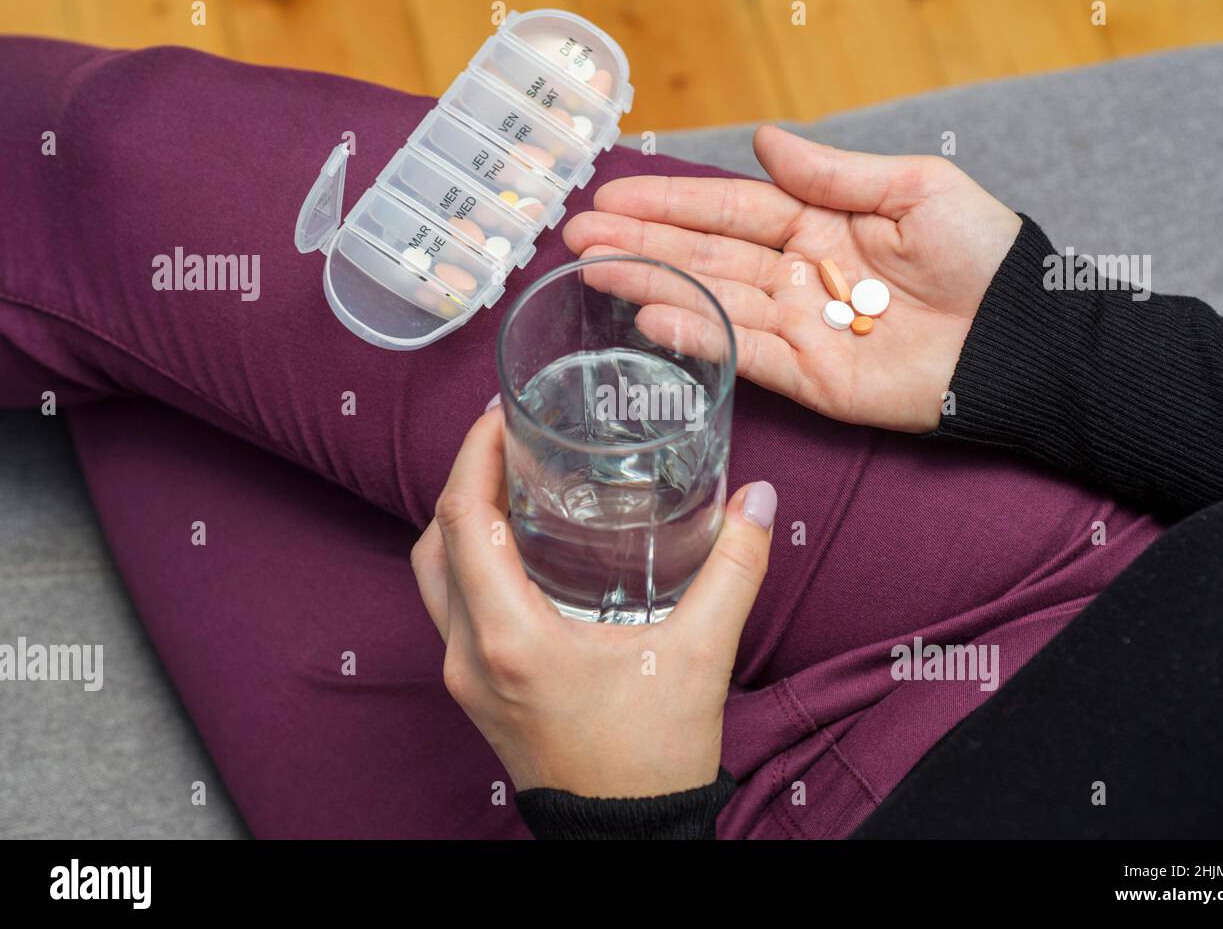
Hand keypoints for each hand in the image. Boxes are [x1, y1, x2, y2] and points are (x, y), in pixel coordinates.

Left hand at [410, 402, 777, 797]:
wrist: (626, 837)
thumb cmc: (652, 759)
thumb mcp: (700, 657)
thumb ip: (733, 570)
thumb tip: (757, 501)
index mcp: (511, 638)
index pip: (465, 521)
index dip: (474, 456)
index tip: (500, 415)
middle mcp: (470, 654)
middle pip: (436, 541)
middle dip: (464, 479)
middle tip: (506, 439)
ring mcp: (465, 677)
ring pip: (434, 578)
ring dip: (461, 523)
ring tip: (511, 483)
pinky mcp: (475, 691)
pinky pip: (450, 609)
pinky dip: (469, 563)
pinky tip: (519, 548)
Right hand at [564, 125, 1022, 432]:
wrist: (1022, 339)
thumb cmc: (985, 255)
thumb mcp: (914, 189)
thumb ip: (832, 173)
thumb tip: (766, 142)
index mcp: (822, 223)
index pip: (730, 209)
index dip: (671, 202)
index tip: (613, 197)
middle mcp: (800, 275)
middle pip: (706, 256)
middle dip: (642, 244)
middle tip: (577, 238)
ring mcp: (801, 329)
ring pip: (713, 302)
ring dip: (653, 287)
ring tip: (595, 271)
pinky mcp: (812, 380)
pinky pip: (745, 355)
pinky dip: (698, 338)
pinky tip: (651, 318)